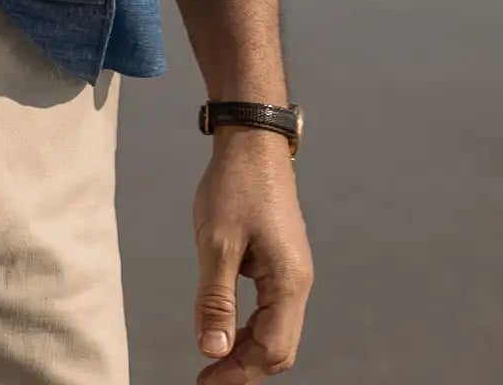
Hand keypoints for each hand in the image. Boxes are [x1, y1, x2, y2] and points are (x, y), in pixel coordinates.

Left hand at [191, 127, 313, 381]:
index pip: (271, 349)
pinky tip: (224, 329)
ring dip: (246, 350)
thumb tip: (212, 350)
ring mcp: (291, 272)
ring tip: (212, 362)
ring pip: (275, 330)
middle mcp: (297, 283)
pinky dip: (248, 327)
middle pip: (278, 347)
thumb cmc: (234, 187)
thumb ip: (215, 299)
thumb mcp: (217, 244)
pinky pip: (269, 309)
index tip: (205, 383)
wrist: (252, 142)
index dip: (238, 372)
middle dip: (244, 368)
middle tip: (206, 380)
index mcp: (288, 282)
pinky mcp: (280, 261)